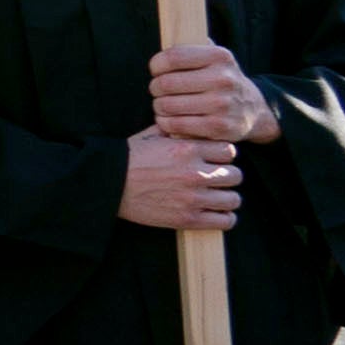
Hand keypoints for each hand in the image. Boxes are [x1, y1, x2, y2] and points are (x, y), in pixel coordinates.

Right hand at [117, 127, 240, 230]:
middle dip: (229, 176)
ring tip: (218, 198)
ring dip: (228, 198)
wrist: (107, 185)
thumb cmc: (127, 159)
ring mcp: (193, 198)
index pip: (230, 151)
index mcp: (187, 149)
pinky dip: (224, 218)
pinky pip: (225, 221)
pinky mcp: (188, 218)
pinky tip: (216, 213)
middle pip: (236, 175)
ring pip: (234, 199)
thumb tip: (187, 124)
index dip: (224, 155)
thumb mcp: (150, 136)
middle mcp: (195, 173)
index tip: (216, 160)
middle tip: (218, 180)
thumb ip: (175, 130)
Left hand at [144, 42, 278, 147]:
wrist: (253, 110)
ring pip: (167, 105)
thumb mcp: (215, 58)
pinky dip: (166, 123)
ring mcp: (222, 105)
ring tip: (163, 105)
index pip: (173, 57)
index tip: (156, 70)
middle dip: (155, 88)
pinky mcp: (219, 127)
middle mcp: (223, 79)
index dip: (156, 65)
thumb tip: (172, 27)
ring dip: (159, 107)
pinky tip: (169, 119)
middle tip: (158, 90)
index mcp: (219, 57)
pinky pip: (176, 125)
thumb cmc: (222, 80)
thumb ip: (193, 45)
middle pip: (166, 83)